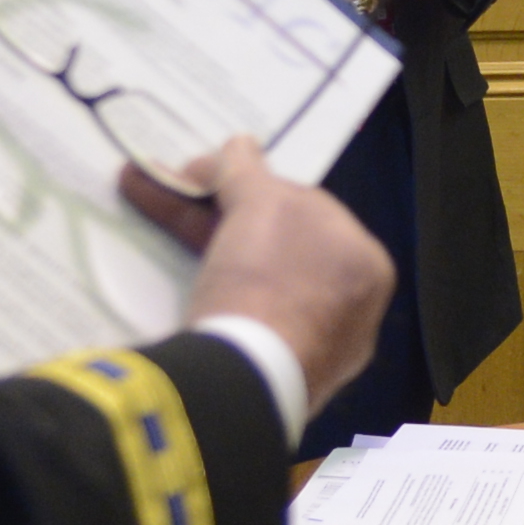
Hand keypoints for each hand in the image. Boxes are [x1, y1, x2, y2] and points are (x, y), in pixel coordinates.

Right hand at [122, 133, 391, 419]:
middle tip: (172, 198)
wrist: (241, 377)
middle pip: (278, 245)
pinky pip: (246, 324)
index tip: (197, 180)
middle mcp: (353, 309)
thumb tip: (238, 144)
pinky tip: (181, 289)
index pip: (303, 205)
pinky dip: (214, 301)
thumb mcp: (256, 204)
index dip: (246, 186)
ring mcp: (318, 351)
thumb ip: (246, 170)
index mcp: (366, 262)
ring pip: (256, 284)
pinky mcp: (279, 380)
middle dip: (221, 219)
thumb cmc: (265, 279)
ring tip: (157, 224)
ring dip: (206, 252)